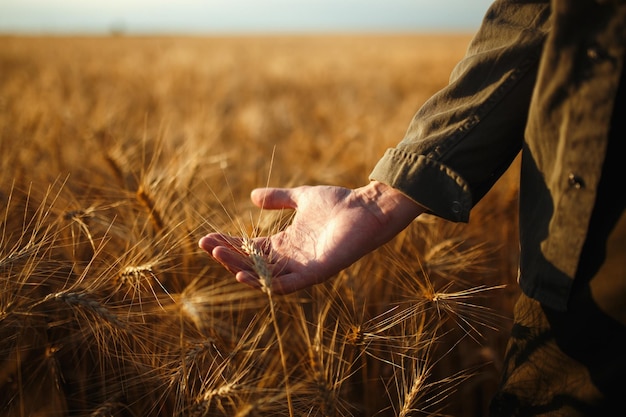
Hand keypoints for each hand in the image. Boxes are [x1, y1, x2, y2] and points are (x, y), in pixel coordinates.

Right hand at [199, 181, 424, 293]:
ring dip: (239, 269)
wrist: (367, 208)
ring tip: (219, 256)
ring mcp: (302, 268)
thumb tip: (253, 196)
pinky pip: (286, 285)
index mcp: (286, 243)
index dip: (228, 244)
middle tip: (206, 246)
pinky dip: (265, 283)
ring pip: (264, 277)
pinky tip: (244, 273)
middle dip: (227, 257)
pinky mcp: (315, 273)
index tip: (205, 237)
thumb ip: (279, 198)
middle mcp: (291, 259)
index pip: (250, 249)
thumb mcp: (302, 197)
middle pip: (252, 264)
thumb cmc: (340, 203)